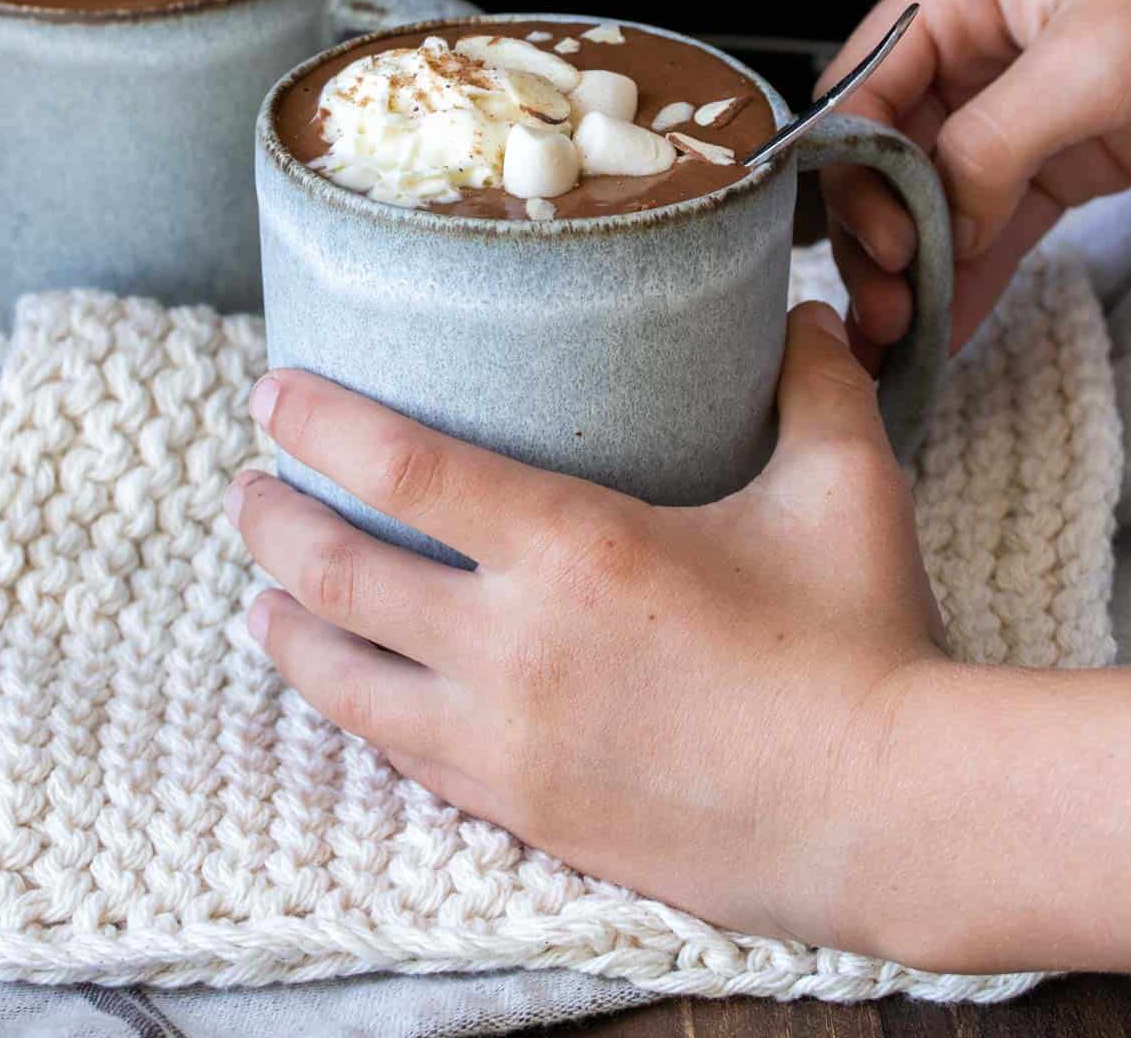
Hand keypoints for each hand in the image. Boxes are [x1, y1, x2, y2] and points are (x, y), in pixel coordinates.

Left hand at [227, 302, 944, 953]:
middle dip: (272, 521)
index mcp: (577, 545)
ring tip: (259, 594)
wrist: (885, 817)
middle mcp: (515, 645)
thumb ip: (815, 382)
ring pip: (345, 682)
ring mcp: (508, 741)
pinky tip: (344, 692)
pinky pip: (400, 755)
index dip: (319, 422)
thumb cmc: (863, 640)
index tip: (272, 392)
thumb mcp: (845, 485)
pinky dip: (351, 710)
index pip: (402, 466)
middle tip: (245, 485)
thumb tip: (805, 314)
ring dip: (286, 626)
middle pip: (339, 574)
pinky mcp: (523, 812)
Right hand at [817, 0, 1130, 358]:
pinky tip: (948, 326)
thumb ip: (996, 138)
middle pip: (884, 150)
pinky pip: (990, 222)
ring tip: (906, 333)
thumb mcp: (1094, 60)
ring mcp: (1006, 106)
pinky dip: (969, 274)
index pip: (863, 86)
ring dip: (914, 266)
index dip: (857, 168)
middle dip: (879, 230)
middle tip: (891, 305)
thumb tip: (939, 217)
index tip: (887, 242)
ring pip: (929, 196)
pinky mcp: (1050, 158)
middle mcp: (967, 47)